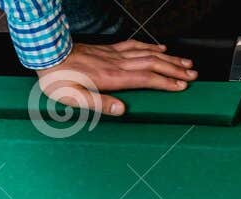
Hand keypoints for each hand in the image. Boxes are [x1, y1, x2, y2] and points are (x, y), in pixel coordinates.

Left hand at [37, 41, 196, 116]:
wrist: (47, 54)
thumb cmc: (58, 79)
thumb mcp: (73, 98)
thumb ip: (99, 104)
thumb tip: (122, 110)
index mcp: (111, 78)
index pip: (146, 79)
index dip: (165, 82)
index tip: (182, 86)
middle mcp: (116, 63)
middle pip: (152, 64)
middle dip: (175, 70)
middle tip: (193, 75)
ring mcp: (113, 54)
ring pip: (148, 53)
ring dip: (168, 58)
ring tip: (185, 63)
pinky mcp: (108, 49)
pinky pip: (134, 45)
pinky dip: (150, 46)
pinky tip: (160, 47)